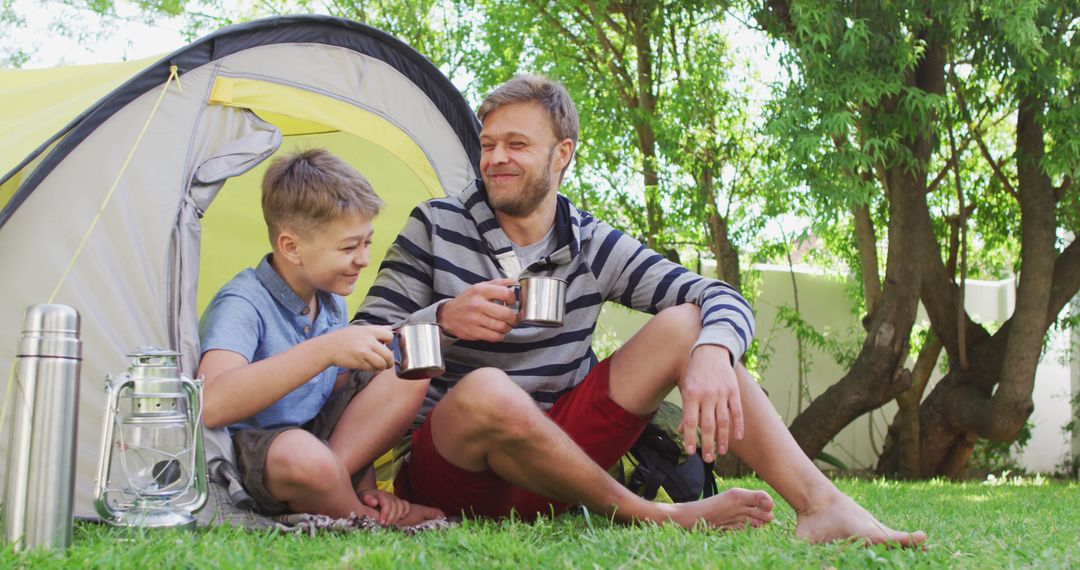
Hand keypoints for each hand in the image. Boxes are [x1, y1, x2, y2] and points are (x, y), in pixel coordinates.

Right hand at [324, 325, 393, 370]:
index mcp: (369, 331)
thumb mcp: (359, 329)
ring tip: (378, 366)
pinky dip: (373, 370)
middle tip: (387, 363)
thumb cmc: (343, 338)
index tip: (385, 346)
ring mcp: (364, 352)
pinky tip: (369, 367)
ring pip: (382, 363)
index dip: (390, 343)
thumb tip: (390, 328)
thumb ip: (376, 329)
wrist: (327, 348)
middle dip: (390, 361)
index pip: (389, 336)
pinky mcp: (359, 362)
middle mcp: (368, 341)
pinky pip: (373, 369)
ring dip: (382, 367)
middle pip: (389, 354)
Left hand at [359, 488, 411, 524]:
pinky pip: (406, 506)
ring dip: (397, 517)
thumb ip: (367, 499)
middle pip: (396, 506)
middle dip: (391, 518)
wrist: (366, 499)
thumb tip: (375, 502)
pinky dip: (404, 513)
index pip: (387, 503)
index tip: (381, 523)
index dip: (386, 513)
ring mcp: (395, 499)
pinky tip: (398, 520)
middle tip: (385, 527)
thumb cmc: (363, 501)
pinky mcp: (399, 503)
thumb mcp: (362, 499)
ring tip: (390, 525)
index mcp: (380, 494)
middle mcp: (389, 495)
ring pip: (402, 507)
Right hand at [437, 278, 518, 341]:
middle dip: (514, 318)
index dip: (513, 299)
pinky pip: (494, 337)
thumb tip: (514, 281)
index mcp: (480, 291)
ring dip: (508, 327)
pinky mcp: (474, 332)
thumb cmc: (467, 301)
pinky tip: (498, 331)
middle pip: (506, 314)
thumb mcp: (480, 287)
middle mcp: (477, 305)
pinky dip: (500, 335)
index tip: (512, 302)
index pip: (505, 293)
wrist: (448, 315)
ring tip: (506, 325)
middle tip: (514, 318)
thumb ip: (498, 283)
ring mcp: (475, 320)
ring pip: (502, 327)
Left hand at [678, 345, 743, 462]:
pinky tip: (737, 438)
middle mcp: (707, 395)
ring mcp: (722, 393)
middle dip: (707, 444)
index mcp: (691, 394)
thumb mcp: (686, 388)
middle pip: (707, 425)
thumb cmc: (695, 372)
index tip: (691, 452)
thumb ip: (686, 410)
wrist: (711, 351)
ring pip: (723, 421)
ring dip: (723, 439)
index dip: (690, 438)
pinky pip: (737, 411)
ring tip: (721, 452)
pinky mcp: (734, 391)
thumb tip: (682, 431)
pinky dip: (738, 425)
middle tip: (708, 459)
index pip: (690, 421)